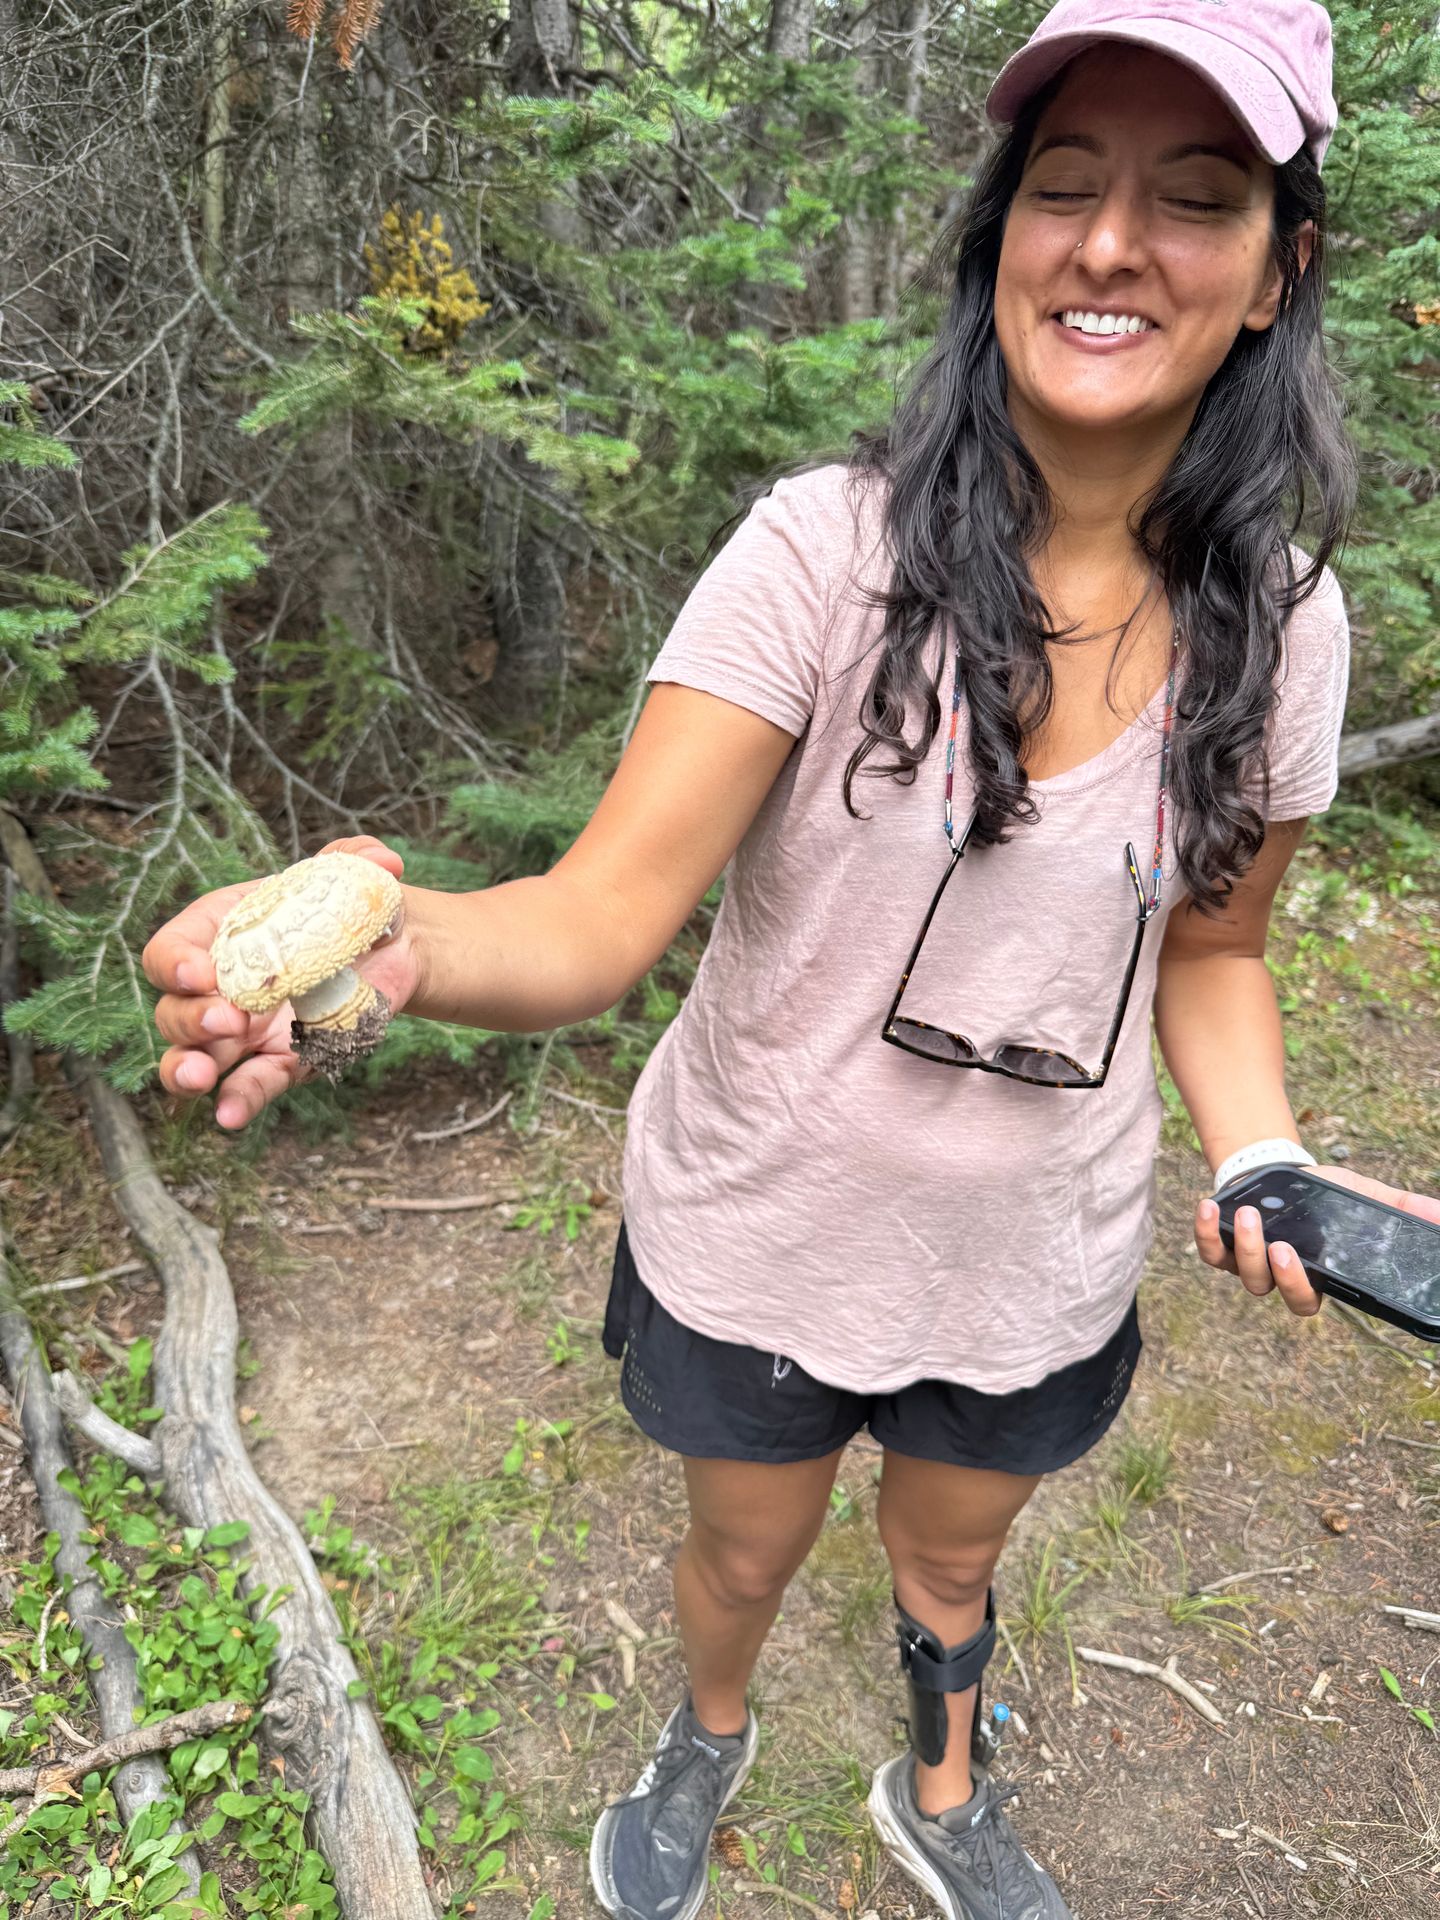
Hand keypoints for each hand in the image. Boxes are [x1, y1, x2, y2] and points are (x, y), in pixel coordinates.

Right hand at [142, 836, 420, 1129]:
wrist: (394, 949)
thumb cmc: (354, 906)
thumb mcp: (352, 875)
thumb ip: (357, 858)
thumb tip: (383, 861)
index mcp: (220, 933)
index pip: (170, 951)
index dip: (175, 964)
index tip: (203, 973)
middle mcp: (220, 986)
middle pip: (173, 1011)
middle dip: (190, 1019)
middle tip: (231, 1019)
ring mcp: (244, 1031)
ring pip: (192, 1058)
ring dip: (187, 1070)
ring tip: (201, 1077)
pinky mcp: (279, 1062)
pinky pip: (248, 1086)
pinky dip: (237, 1102)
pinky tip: (230, 1116)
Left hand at [1194, 1164, 1439, 1317]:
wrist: (1281, 1173)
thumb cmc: (1326, 1196)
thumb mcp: (1364, 1199)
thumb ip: (1402, 1209)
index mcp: (1313, 1274)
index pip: (1309, 1300)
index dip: (1304, 1288)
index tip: (1310, 1265)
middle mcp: (1278, 1275)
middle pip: (1276, 1293)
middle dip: (1278, 1273)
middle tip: (1281, 1246)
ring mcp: (1246, 1263)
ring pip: (1241, 1272)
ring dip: (1243, 1245)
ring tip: (1249, 1213)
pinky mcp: (1219, 1245)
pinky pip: (1207, 1249)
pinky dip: (1203, 1230)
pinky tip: (1208, 1206)